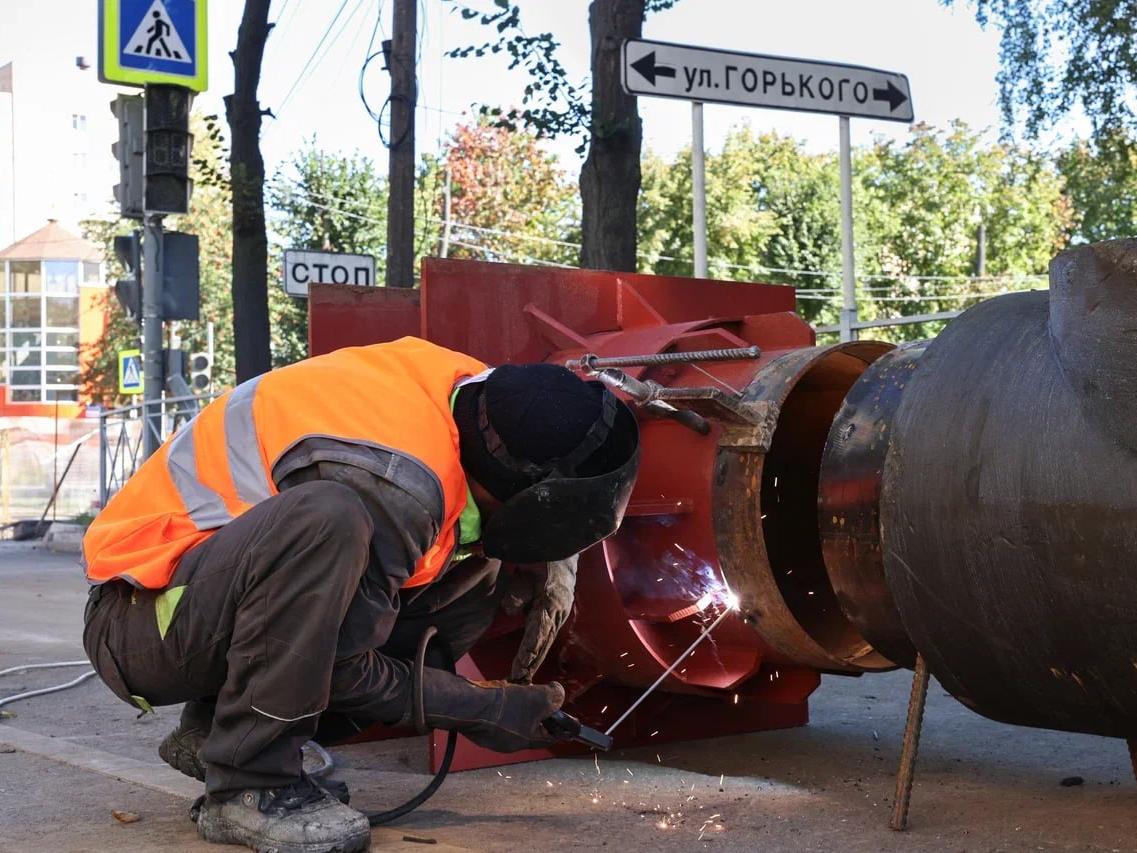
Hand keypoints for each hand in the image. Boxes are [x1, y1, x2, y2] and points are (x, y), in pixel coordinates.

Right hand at [415, 667, 565, 752]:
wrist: (465, 704)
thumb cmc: (504, 706)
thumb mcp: (538, 698)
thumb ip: (554, 696)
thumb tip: (558, 692)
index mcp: (525, 741)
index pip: (550, 737)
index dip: (561, 725)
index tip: (567, 717)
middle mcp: (508, 741)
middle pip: (531, 725)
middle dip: (538, 709)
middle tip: (540, 693)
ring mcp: (492, 732)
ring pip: (514, 716)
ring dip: (519, 701)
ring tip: (520, 687)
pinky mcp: (479, 720)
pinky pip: (497, 711)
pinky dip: (503, 699)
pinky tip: (503, 687)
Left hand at [504, 556, 578, 682]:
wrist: (562, 550)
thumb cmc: (541, 560)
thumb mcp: (526, 573)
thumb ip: (517, 593)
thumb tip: (510, 610)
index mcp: (551, 603)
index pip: (537, 633)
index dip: (527, 652)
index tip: (519, 670)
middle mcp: (559, 612)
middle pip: (543, 643)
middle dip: (531, 664)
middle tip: (518, 683)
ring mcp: (560, 614)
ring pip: (545, 642)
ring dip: (534, 661)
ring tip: (522, 680)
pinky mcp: (557, 614)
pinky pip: (545, 636)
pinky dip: (537, 651)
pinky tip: (528, 664)